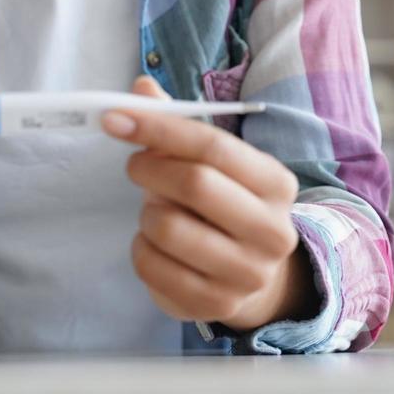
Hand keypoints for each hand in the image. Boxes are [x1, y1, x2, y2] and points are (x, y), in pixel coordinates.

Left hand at [101, 76, 319, 331]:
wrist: (251, 273)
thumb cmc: (224, 204)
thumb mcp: (212, 163)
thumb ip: (177, 125)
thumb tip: (140, 88)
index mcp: (276, 183)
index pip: (213, 146)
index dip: (160, 128)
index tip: (117, 118)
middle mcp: (272, 231)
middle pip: (195, 185)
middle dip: (150, 169)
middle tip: (133, 165)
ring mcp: (248, 274)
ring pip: (169, 228)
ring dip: (146, 214)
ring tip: (154, 211)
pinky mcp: (217, 304)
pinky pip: (153, 268)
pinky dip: (141, 250)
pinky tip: (154, 245)